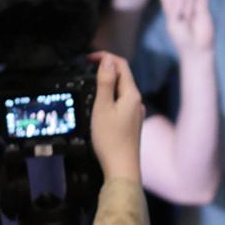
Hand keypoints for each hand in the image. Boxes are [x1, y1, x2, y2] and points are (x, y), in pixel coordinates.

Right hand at [87, 52, 143, 182]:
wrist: (122, 168)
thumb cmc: (110, 140)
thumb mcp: (103, 107)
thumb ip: (106, 82)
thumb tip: (108, 60)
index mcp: (132, 94)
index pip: (122, 65)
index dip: (105, 57)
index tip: (87, 58)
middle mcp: (137, 101)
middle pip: (123, 76)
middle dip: (106, 67)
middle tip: (86, 66)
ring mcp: (136, 112)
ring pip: (123, 89)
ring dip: (109, 81)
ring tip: (91, 80)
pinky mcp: (132, 122)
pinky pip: (122, 101)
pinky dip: (111, 94)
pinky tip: (101, 101)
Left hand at [154, 0, 213, 55]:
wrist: (197, 48)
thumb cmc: (182, 39)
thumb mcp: (173, 24)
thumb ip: (174, 8)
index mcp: (169, 7)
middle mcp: (180, 3)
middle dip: (179, 5)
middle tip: (183, 21)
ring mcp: (192, 4)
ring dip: (189, 8)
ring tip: (191, 21)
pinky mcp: (203, 7)